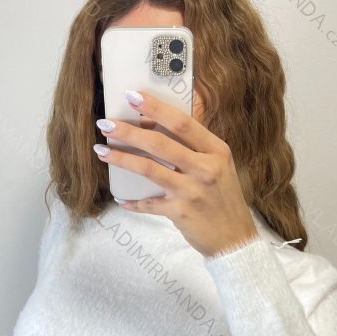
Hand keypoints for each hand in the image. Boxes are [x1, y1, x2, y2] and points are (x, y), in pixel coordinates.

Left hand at [93, 89, 258, 256]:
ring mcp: (192, 191)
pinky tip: (121, 199)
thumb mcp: (219, 166)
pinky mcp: (180, 212)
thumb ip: (194, 148)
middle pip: (160, 143)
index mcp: (216, 151)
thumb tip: (154, 127)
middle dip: (128, 131)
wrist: (235, 239)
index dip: (155, 108)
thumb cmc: (224, 199)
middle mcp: (205, 168)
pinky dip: (132, 202)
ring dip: (121, 159)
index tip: (133, 96)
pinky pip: (148, 203)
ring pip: (148, 169)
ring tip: (101, 150)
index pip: (182, 123)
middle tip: (106, 123)